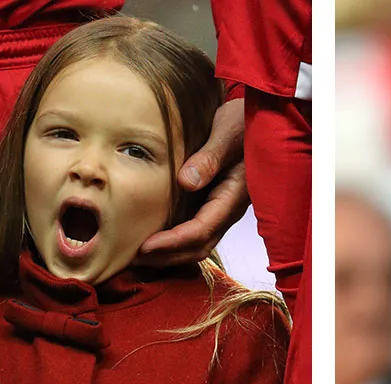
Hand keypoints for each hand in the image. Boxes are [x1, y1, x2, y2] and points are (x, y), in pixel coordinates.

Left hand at [136, 99, 249, 266]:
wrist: (260, 118)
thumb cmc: (244, 121)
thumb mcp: (227, 132)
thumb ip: (210, 158)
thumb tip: (186, 182)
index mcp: (233, 196)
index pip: (201, 230)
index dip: (172, 242)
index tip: (144, 247)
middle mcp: (228, 209)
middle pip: (198, 247)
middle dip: (165, 257)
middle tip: (131, 258)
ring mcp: (221, 209)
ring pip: (195, 244)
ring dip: (167, 254)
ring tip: (135, 254)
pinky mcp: (212, 203)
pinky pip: (193, 231)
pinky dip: (171, 241)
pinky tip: (150, 236)